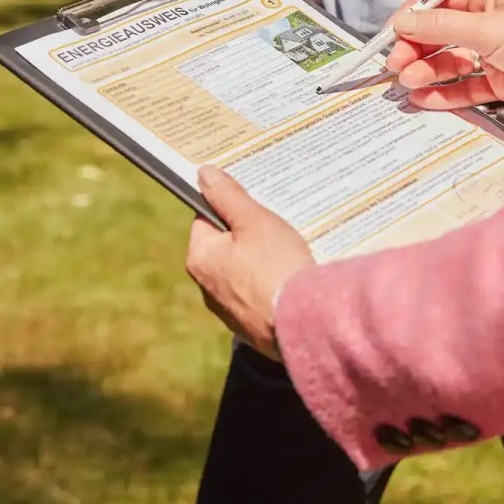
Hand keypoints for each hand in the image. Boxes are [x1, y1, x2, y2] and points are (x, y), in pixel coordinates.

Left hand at [185, 166, 314, 358]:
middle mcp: (206, 288)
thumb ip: (227, 195)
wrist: (304, 323)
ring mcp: (227, 311)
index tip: (254, 208)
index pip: (206, 220)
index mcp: (200, 258)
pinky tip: (290, 284)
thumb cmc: (277, 266)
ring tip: (288, 258)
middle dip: (249, 237)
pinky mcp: (250, 328)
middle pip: (225, 248)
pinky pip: (257, 298)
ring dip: (260, 264)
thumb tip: (203, 174)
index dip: (230, 210)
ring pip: (242, 274)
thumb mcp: (254, 221)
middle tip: (276, 231)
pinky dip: (270, 289)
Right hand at [384, 0, 503, 112]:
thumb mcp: (487, 28)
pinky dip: (445, 93)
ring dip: (427, 72)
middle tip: (396, 66)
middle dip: (416, 50)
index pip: (438, 1)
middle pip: (440, 34)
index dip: (411, 18)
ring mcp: (496, 52)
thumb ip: (441, 26)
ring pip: (451, 62)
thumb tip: (404, 20)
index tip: (388, 36)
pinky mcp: (503, 81)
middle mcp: (490, 20)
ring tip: (409, 83)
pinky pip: (466, 86)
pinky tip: (425, 98)